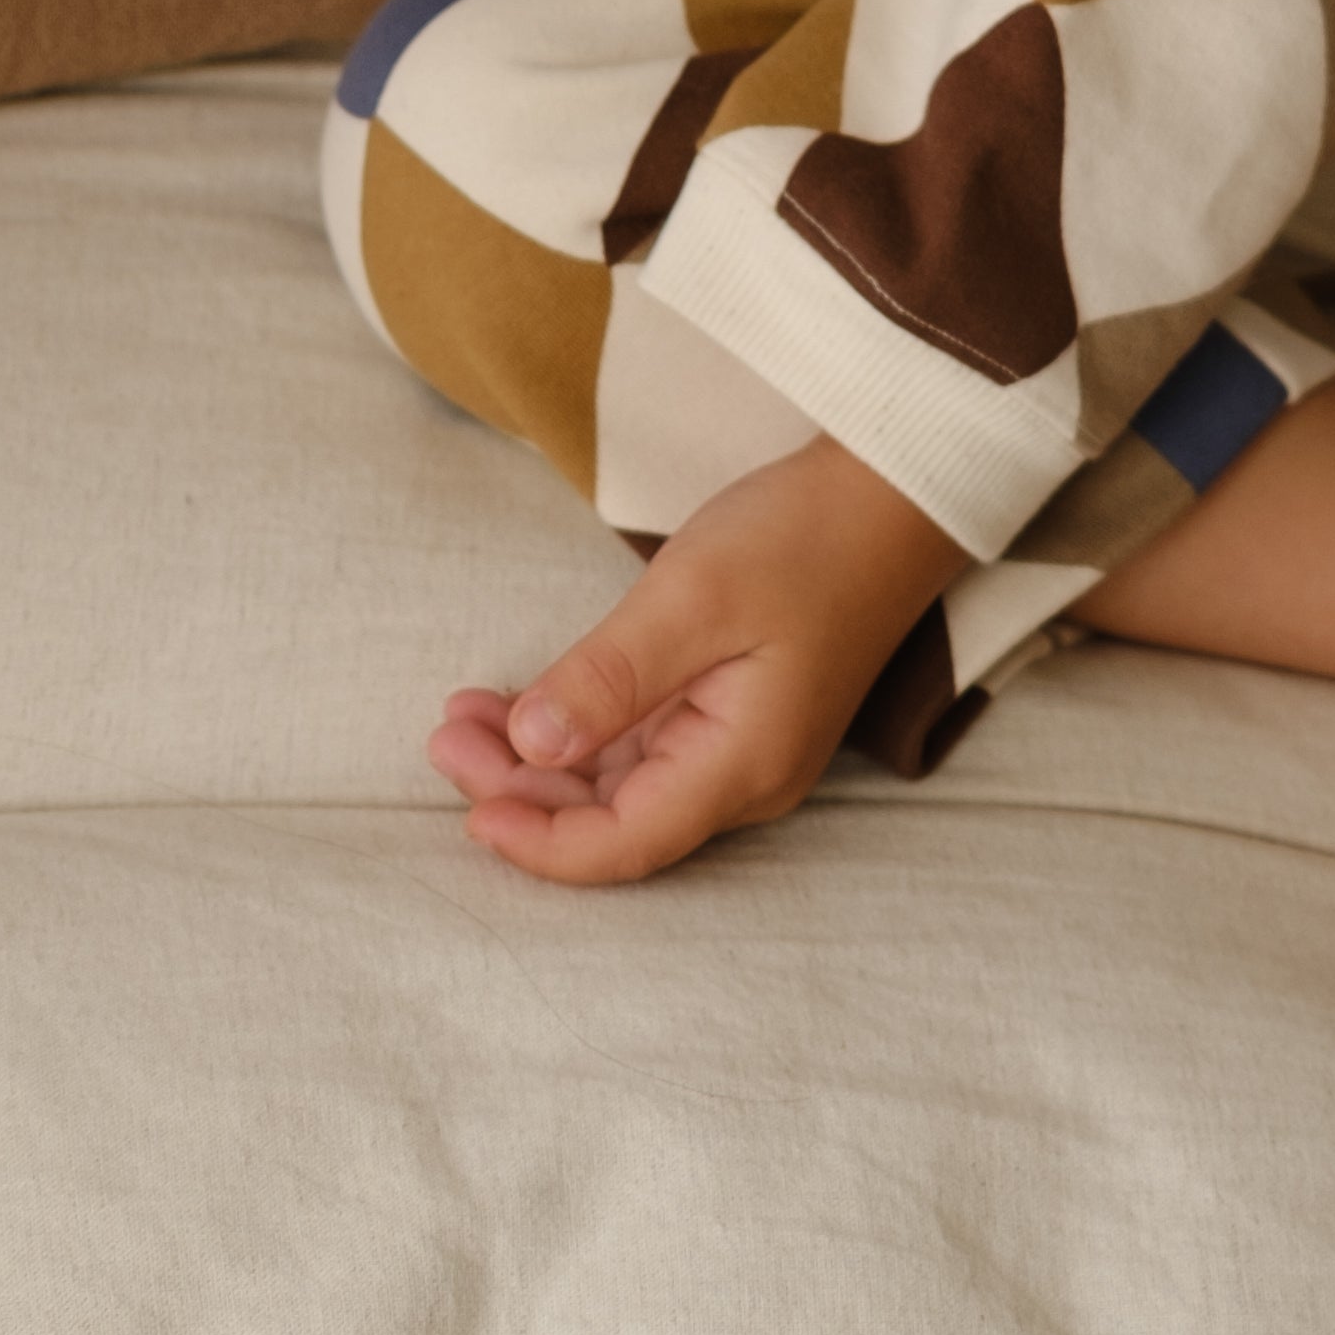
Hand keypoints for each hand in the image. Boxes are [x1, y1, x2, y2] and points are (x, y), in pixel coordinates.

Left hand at [427, 431, 971, 887]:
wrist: (891, 491)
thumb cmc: (804, 536)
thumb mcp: (694, 594)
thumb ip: (610, 676)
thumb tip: (530, 746)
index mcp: (742, 763)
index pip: (623, 843)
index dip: (538, 842)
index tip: (466, 806)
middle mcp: (742, 774)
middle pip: (613, 820)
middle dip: (520, 790)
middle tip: (443, 732)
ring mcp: (738, 745)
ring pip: (619, 785)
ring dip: (538, 761)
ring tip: (464, 715)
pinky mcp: (730, 710)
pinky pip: (639, 748)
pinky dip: (575, 732)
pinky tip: (521, 703)